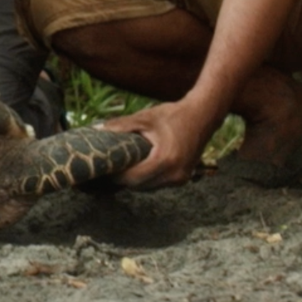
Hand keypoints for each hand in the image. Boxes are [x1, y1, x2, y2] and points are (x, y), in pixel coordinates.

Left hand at [103, 98, 221, 187]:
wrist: (204, 115)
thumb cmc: (174, 114)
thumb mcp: (146, 118)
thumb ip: (122, 126)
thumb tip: (97, 130)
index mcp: (164, 161)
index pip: (133, 178)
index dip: (116, 175)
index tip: (104, 167)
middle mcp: (174, 175)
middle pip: (139, 186)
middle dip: (124, 179)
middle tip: (110, 167)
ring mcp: (181, 179)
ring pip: (149, 187)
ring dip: (136, 180)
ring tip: (123, 166)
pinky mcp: (184, 178)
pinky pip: (159, 183)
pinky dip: (148, 178)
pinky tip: (140, 166)